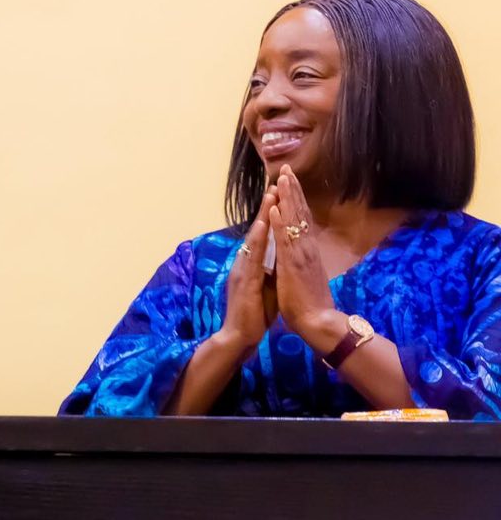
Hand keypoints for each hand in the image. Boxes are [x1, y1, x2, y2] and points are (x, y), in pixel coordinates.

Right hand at [220, 191, 274, 352]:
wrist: (238, 336)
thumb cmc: (253, 314)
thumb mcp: (264, 288)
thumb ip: (269, 271)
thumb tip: (277, 259)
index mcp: (250, 264)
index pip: (262, 234)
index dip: (271, 214)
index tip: (280, 194)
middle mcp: (243, 262)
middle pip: (257, 229)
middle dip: (267, 206)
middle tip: (276, 183)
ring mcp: (242, 269)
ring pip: (254, 237)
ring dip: (263, 215)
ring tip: (271, 195)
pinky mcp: (245, 280)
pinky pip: (253, 255)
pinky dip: (259, 238)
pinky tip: (264, 225)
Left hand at [268, 167, 341, 350]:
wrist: (317, 322)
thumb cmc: (307, 303)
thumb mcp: (302, 275)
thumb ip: (299, 260)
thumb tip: (295, 249)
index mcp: (306, 251)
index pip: (301, 219)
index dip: (295, 199)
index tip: (290, 181)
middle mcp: (306, 248)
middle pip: (300, 213)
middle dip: (293, 190)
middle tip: (287, 168)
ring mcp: (301, 255)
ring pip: (294, 220)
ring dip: (288, 198)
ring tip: (282, 178)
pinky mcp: (293, 265)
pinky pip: (285, 239)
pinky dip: (280, 222)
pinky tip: (275, 207)